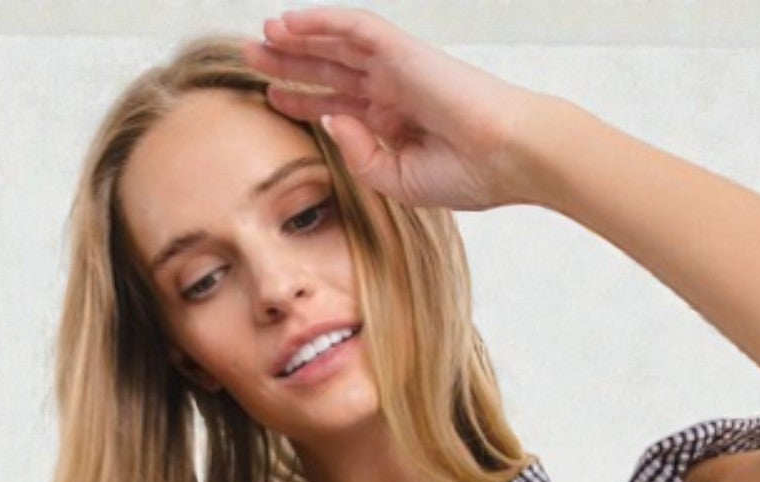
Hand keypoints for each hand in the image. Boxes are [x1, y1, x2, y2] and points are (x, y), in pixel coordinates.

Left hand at [242, 6, 550, 211]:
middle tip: (251, 58)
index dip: (303, 99)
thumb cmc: (468, 174)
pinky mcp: (403, 52)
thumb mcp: (399, 181)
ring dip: (298, 38)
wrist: (507, 158)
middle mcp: (393, 89)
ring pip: (336, 44)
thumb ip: (361, 157)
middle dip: (290, 63)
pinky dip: (322, 21)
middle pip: (331, 68)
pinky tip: (291, 22)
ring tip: (263, 36)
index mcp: (395, 121)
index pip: (339, 103)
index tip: (271, 99)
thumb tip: (328, 119)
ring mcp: (397, 68)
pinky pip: (355, 27)